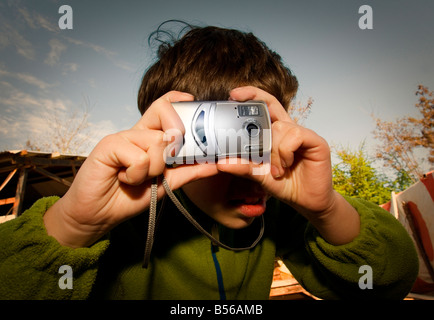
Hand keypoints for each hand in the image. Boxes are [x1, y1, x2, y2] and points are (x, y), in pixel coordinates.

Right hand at [44, 91, 217, 247]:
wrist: (99, 215)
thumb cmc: (129, 197)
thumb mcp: (166, 184)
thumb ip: (189, 171)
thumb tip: (216, 163)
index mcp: (149, 138)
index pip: (164, 108)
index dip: (177, 100)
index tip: (192, 101)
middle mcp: (137, 133)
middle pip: (164, 112)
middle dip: (175, 140)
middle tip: (166, 161)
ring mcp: (122, 137)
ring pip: (157, 141)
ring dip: (153, 168)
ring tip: (136, 178)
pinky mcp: (109, 145)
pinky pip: (139, 156)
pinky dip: (136, 174)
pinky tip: (124, 179)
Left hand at [217, 86, 359, 243]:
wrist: (306, 201)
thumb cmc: (284, 184)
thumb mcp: (258, 175)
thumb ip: (242, 167)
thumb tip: (221, 162)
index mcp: (275, 134)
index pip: (264, 108)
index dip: (251, 96)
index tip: (233, 94)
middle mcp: (289, 129)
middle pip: (272, 104)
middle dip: (254, 97)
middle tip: (236, 97)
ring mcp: (303, 134)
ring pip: (280, 127)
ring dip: (273, 150)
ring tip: (276, 168)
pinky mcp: (316, 142)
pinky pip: (295, 135)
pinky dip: (285, 151)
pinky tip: (286, 164)